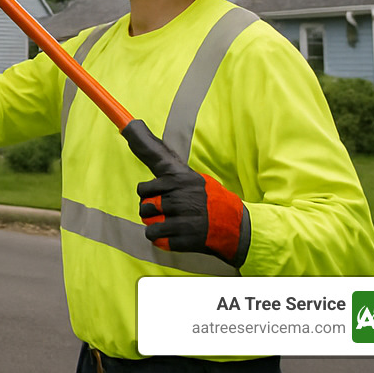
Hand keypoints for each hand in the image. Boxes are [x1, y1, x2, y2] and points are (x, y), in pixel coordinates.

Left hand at [124, 120, 249, 267]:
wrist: (237, 226)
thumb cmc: (211, 198)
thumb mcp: (192, 177)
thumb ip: (167, 167)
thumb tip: (136, 131)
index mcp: (180, 181)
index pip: (144, 188)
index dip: (145, 192)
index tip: (149, 195)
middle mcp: (180, 199)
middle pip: (144, 207)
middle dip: (150, 211)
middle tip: (164, 212)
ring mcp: (184, 220)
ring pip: (149, 225)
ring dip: (155, 227)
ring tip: (169, 224)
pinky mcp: (187, 239)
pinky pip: (159, 240)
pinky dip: (163, 241)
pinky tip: (175, 236)